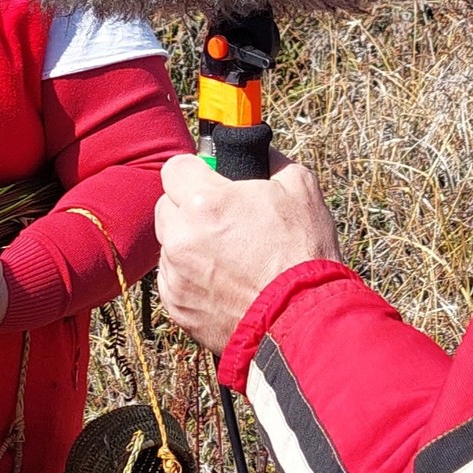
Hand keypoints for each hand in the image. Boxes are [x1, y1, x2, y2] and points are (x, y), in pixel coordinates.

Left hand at [155, 152, 341, 355]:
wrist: (305, 324)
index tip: (211, 181)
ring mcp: (175, 273)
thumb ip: (269, 160)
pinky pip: (173, 278)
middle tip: (224, 221)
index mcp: (203, 202)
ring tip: (230, 257)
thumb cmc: (304, 255)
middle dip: (189, 207)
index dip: (196, 172)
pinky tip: (224, 283)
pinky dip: (191, 277)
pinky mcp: (176, 305)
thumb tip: (256, 149)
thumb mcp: (300, 190)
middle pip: (167, 205)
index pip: (175, 167)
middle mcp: (180, 236)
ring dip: (189, 244)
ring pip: (170, 243)